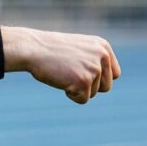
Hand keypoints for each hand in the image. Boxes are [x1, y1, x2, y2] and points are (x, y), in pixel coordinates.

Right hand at [2, 26, 120, 103]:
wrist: (32, 48)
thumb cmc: (50, 49)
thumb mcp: (78, 48)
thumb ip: (94, 60)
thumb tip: (107, 82)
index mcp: (103, 46)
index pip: (114, 74)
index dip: (99, 79)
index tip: (83, 74)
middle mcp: (102, 56)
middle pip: (107, 87)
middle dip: (89, 86)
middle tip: (70, 73)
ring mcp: (94, 68)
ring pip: (93, 93)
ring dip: (78, 89)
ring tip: (63, 72)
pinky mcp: (84, 81)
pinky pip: (83, 99)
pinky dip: (71, 95)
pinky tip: (60, 79)